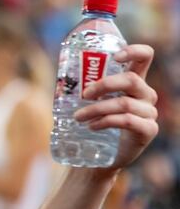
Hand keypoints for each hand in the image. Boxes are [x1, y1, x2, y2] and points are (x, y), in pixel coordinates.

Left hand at [74, 44, 158, 169]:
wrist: (99, 156)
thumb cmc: (93, 124)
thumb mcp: (89, 103)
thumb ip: (83, 86)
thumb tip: (60, 72)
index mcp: (134, 82)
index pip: (144, 57)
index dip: (134, 51)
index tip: (114, 57)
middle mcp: (145, 94)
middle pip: (132, 80)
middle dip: (104, 85)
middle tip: (84, 94)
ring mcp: (149, 112)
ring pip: (124, 104)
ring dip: (97, 108)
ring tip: (78, 117)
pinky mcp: (148, 130)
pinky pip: (127, 121)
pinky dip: (106, 122)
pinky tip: (92, 126)